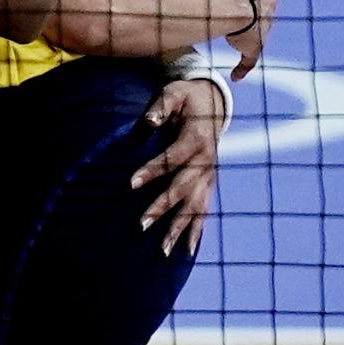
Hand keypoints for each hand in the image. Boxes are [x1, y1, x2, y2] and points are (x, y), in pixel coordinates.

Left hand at [132, 75, 226, 255]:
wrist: (213, 102)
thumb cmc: (187, 98)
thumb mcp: (174, 93)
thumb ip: (161, 107)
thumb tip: (148, 121)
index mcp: (197, 139)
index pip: (173, 158)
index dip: (152, 170)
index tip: (130, 183)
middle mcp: (207, 161)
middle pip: (183, 188)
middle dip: (162, 207)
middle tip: (140, 224)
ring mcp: (210, 175)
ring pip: (195, 206)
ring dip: (179, 228)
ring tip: (164, 250)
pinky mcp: (209, 183)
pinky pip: (204, 210)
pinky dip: (197, 230)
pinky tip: (187, 251)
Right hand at [205, 0, 275, 79]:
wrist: (232, 8)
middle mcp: (269, 5)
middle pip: (260, 8)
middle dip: (249, 12)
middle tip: (232, 16)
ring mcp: (264, 28)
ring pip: (257, 32)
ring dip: (246, 35)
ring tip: (233, 37)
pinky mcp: (255, 47)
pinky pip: (250, 59)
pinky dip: (244, 66)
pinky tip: (238, 75)